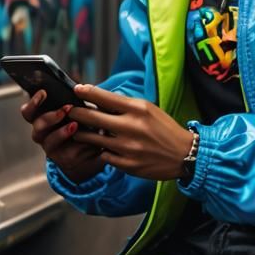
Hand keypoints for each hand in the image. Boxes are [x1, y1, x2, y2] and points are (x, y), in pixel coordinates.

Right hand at [20, 89, 104, 182]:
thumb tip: (80, 88)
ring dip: (61, 132)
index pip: (28, 112)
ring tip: (75, 125)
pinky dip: (80, 144)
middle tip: (65, 109)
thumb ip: (75, 101)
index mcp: (41, 119)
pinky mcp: (64, 160)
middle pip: (37, 126)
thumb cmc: (84, 123)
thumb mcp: (79, 110)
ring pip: (50, 141)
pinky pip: (68, 153)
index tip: (43, 93)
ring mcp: (51, 148)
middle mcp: (42, 134)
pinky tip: (89, 139)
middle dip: (50, 117)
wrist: (94, 149)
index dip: (33, 103)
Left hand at [70, 86, 193, 181]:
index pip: (104, 97)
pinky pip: (103, 155)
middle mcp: (131, 127)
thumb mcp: (149, 109)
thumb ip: (125, 105)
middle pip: (91, 117)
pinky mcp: (127, 165)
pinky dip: (101, 151)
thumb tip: (100, 99)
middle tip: (69, 111)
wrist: (184, 154)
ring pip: (92, 139)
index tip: (76, 90)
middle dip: (76, 113)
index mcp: (137, 109)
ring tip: (78, 130)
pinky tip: (101, 148)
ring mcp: (127, 147)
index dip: (86, 92)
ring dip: (82, 134)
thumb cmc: (165, 129)